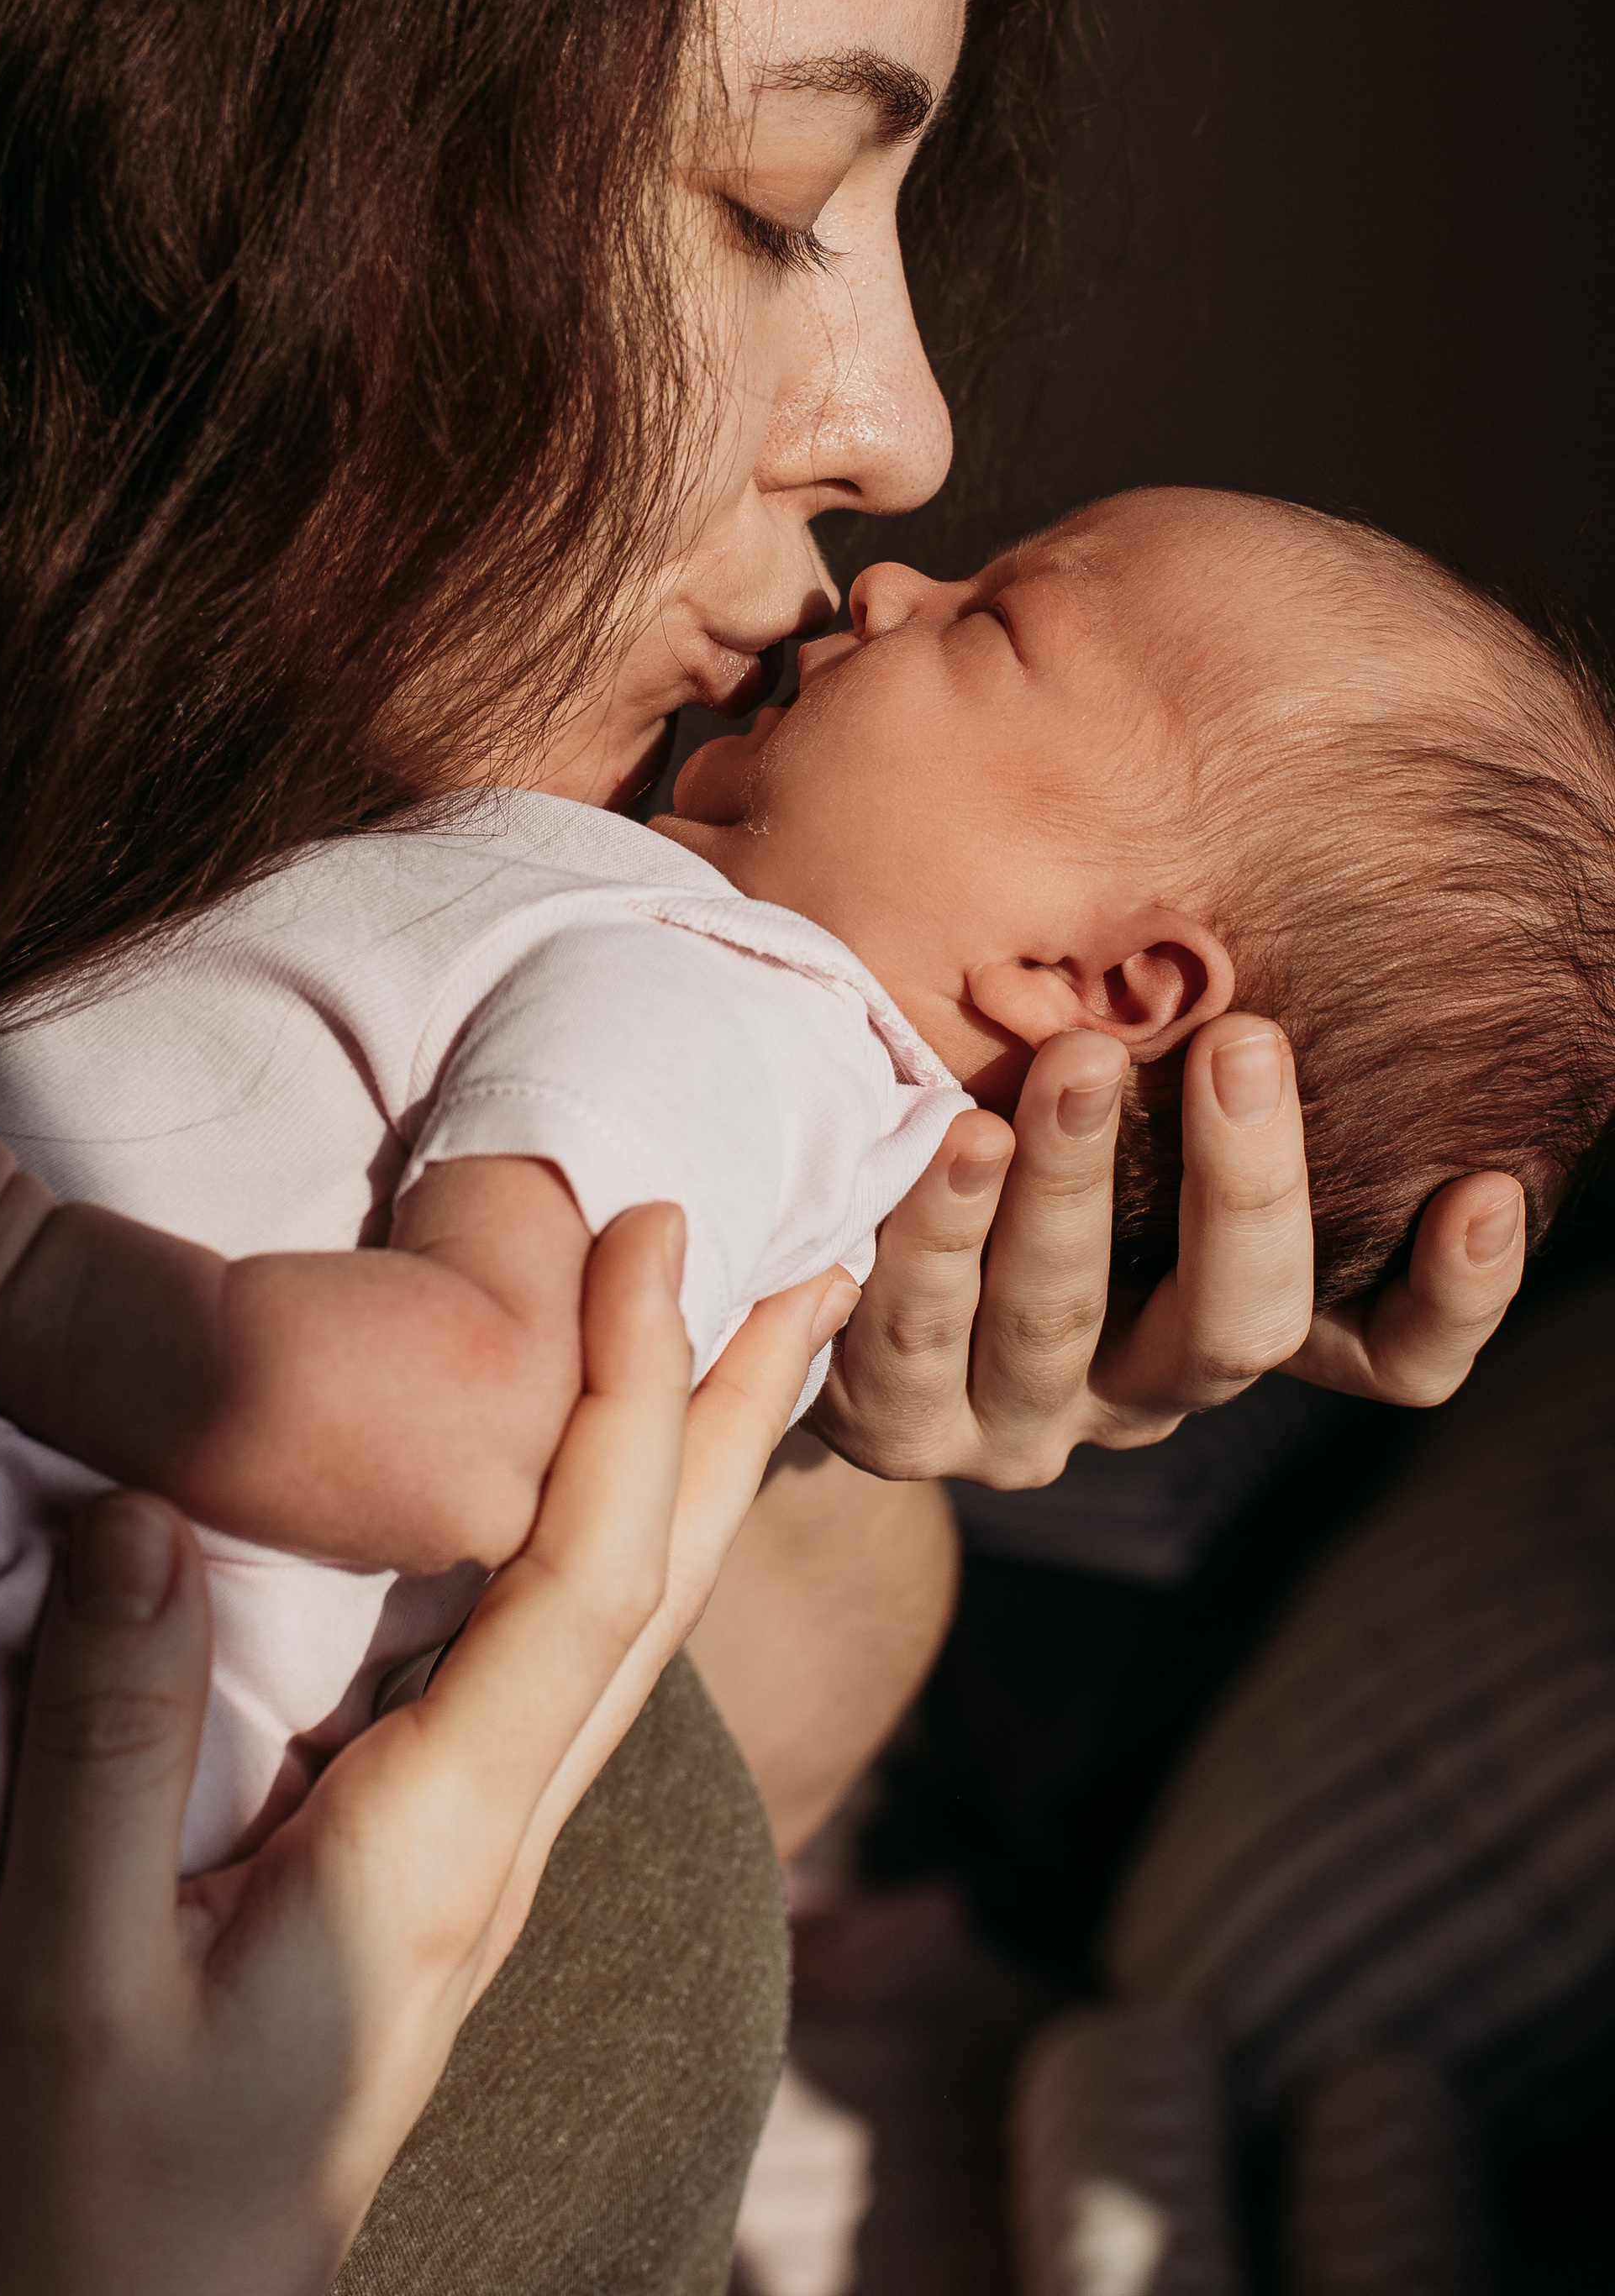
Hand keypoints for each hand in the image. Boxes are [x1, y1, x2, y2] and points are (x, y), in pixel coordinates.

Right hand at [0, 1207, 853, 2295]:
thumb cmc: (95, 2203)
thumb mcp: (70, 1981)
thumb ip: (109, 1748)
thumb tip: (141, 1510)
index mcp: (435, 1849)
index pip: (584, 1580)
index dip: (631, 1395)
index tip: (651, 1230)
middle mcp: (493, 1845)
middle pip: (662, 1595)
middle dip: (737, 1413)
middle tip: (813, 1255)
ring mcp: (474, 1869)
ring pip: (627, 1634)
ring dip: (695, 1473)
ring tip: (746, 1347)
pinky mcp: (428, 1881)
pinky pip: (558, 1674)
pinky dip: (609, 1549)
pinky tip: (590, 1517)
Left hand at [811, 1016, 1523, 1484]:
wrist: (829, 1283)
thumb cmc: (1010, 1143)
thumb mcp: (1118, 1125)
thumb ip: (1187, 1062)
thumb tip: (1284, 888)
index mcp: (1222, 1327)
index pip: (1385, 1358)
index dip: (1451, 1301)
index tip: (1486, 1193)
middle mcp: (1144, 1393)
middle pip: (1234, 1324)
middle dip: (1244, 1182)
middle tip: (1243, 1041)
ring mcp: (1021, 1421)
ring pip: (1062, 1318)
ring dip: (1074, 1185)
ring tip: (1075, 1059)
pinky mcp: (897, 1425)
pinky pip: (917, 1338)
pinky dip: (935, 1237)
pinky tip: (949, 1135)